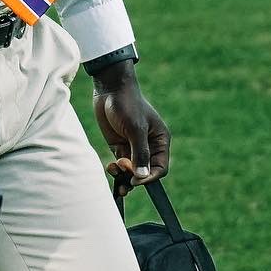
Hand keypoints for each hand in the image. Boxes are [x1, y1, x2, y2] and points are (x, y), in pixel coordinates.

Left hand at [91, 61, 170, 198]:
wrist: (109, 89)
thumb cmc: (128, 105)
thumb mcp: (136, 129)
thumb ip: (140, 153)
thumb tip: (142, 177)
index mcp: (160, 141)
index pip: (160, 168)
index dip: (149, 177)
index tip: (135, 180)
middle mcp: (148, 146)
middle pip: (145, 172)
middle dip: (134, 177)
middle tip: (122, 173)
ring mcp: (133, 147)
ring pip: (131, 172)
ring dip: (123, 176)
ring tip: (114, 169)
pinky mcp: (119, 147)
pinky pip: (120, 165)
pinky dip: (115, 170)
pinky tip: (110, 166)